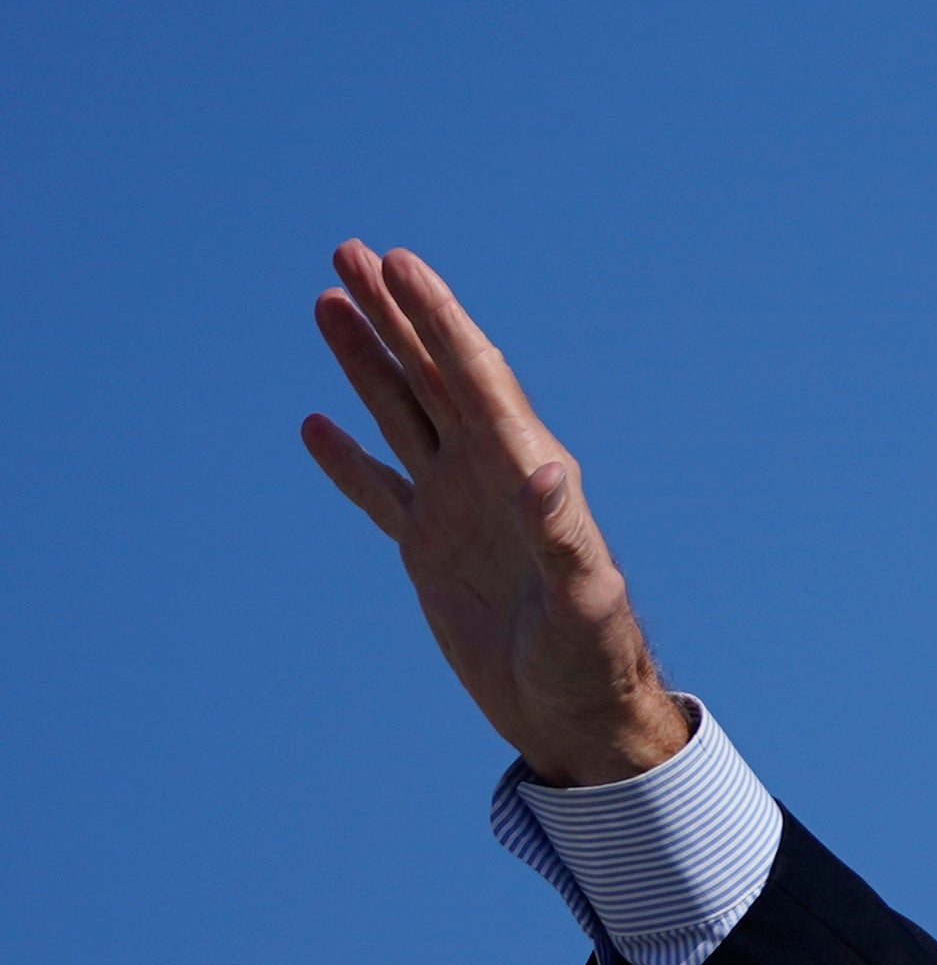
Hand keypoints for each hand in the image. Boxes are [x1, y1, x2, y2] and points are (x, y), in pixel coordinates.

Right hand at [301, 242, 690, 786]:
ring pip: (402, 416)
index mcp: (526, 471)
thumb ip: (561, 533)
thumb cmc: (594, 658)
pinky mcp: (430, 552)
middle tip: (350, 250)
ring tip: (327, 300)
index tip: (400, 263)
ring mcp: (456, 511)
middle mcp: (489, 477)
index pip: (475, 376)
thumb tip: (540, 471)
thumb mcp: (584, 597)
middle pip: (433, 376)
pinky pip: (379, 492)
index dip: (437, 318)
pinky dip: (348, 460)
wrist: (576, 715)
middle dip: (395, 314)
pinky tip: (315, 425)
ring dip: (367, 361)